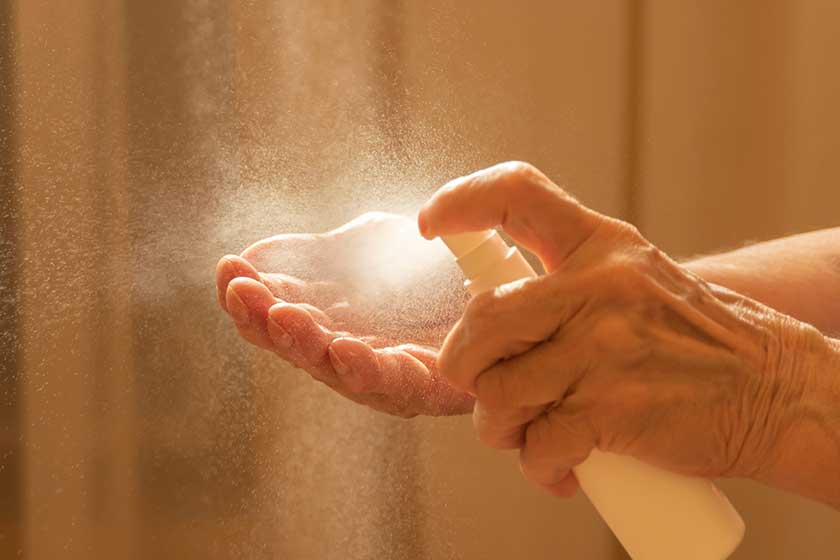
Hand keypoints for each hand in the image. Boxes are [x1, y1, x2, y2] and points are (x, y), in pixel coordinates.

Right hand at [216, 212, 473, 416]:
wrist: (505, 279)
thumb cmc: (431, 269)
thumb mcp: (373, 244)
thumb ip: (324, 251)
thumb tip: (258, 256)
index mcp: (332, 318)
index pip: (279, 310)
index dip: (250, 294)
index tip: (229, 269)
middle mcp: (352, 350)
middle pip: (297, 344)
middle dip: (263, 318)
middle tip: (240, 291)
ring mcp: (387, 372)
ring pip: (335, 368)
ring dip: (304, 344)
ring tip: (281, 316)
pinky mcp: (430, 387)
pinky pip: (395, 383)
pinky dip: (365, 369)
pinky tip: (344, 349)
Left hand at [419, 161, 825, 497]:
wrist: (774, 389)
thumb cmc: (692, 339)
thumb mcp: (635, 278)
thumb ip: (564, 285)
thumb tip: (480, 317)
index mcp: (600, 246)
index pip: (517, 193)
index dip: (463, 201)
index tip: (432, 223)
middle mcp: (599, 288)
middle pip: (480, 321)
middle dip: (465, 365)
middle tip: (486, 384)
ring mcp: (605, 348)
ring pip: (497, 394)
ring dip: (501, 426)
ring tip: (533, 429)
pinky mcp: (613, 410)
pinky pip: (537, 444)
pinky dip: (540, 463)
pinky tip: (563, 463)